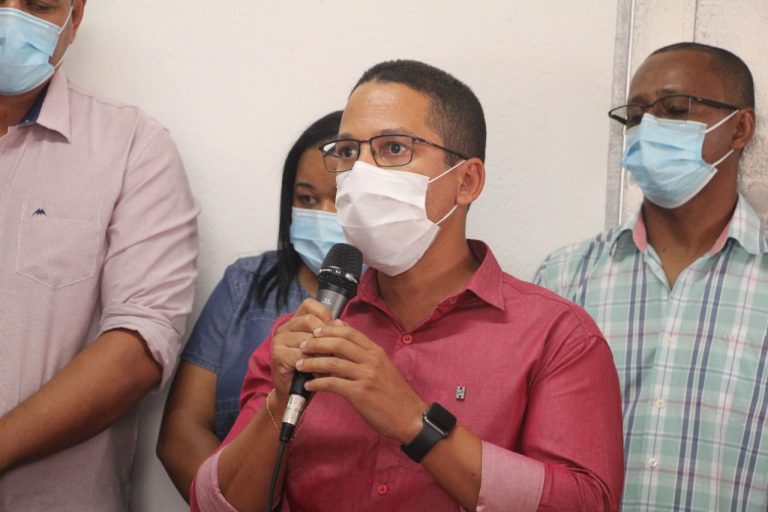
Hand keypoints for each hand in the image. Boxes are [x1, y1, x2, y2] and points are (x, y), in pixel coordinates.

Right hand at [271, 299, 331, 403]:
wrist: (293, 394)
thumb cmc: (311, 369)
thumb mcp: (324, 348)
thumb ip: (331, 333)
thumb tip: (340, 322)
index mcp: (295, 321)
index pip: (309, 304)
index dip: (324, 313)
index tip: (334, 328)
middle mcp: (284, 327)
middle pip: (310, 321)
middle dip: (326, 336)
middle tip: (335, 351)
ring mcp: (279, 340)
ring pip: (307, 339)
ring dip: (322, 353)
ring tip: (329, 364)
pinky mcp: (278, 355)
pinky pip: (302, 355)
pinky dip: (314, 365)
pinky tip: (319, 373)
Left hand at [295, 321, 425, 443]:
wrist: (410, 417)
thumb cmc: (394, 393)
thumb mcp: (382, 366)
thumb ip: (364, 350)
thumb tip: (343, 330)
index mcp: (376, 352)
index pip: (349, 333)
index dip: (329, 330)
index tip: (314, 332)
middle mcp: (371, 360)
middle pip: (338, 344)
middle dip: (316, 343)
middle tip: (302, 346)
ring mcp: (366, 376)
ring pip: (333, 363)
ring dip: (312, 363)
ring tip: (299, 365)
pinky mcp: (360, 394)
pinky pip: (333, 384)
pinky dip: (317, 383)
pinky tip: (309, 386)